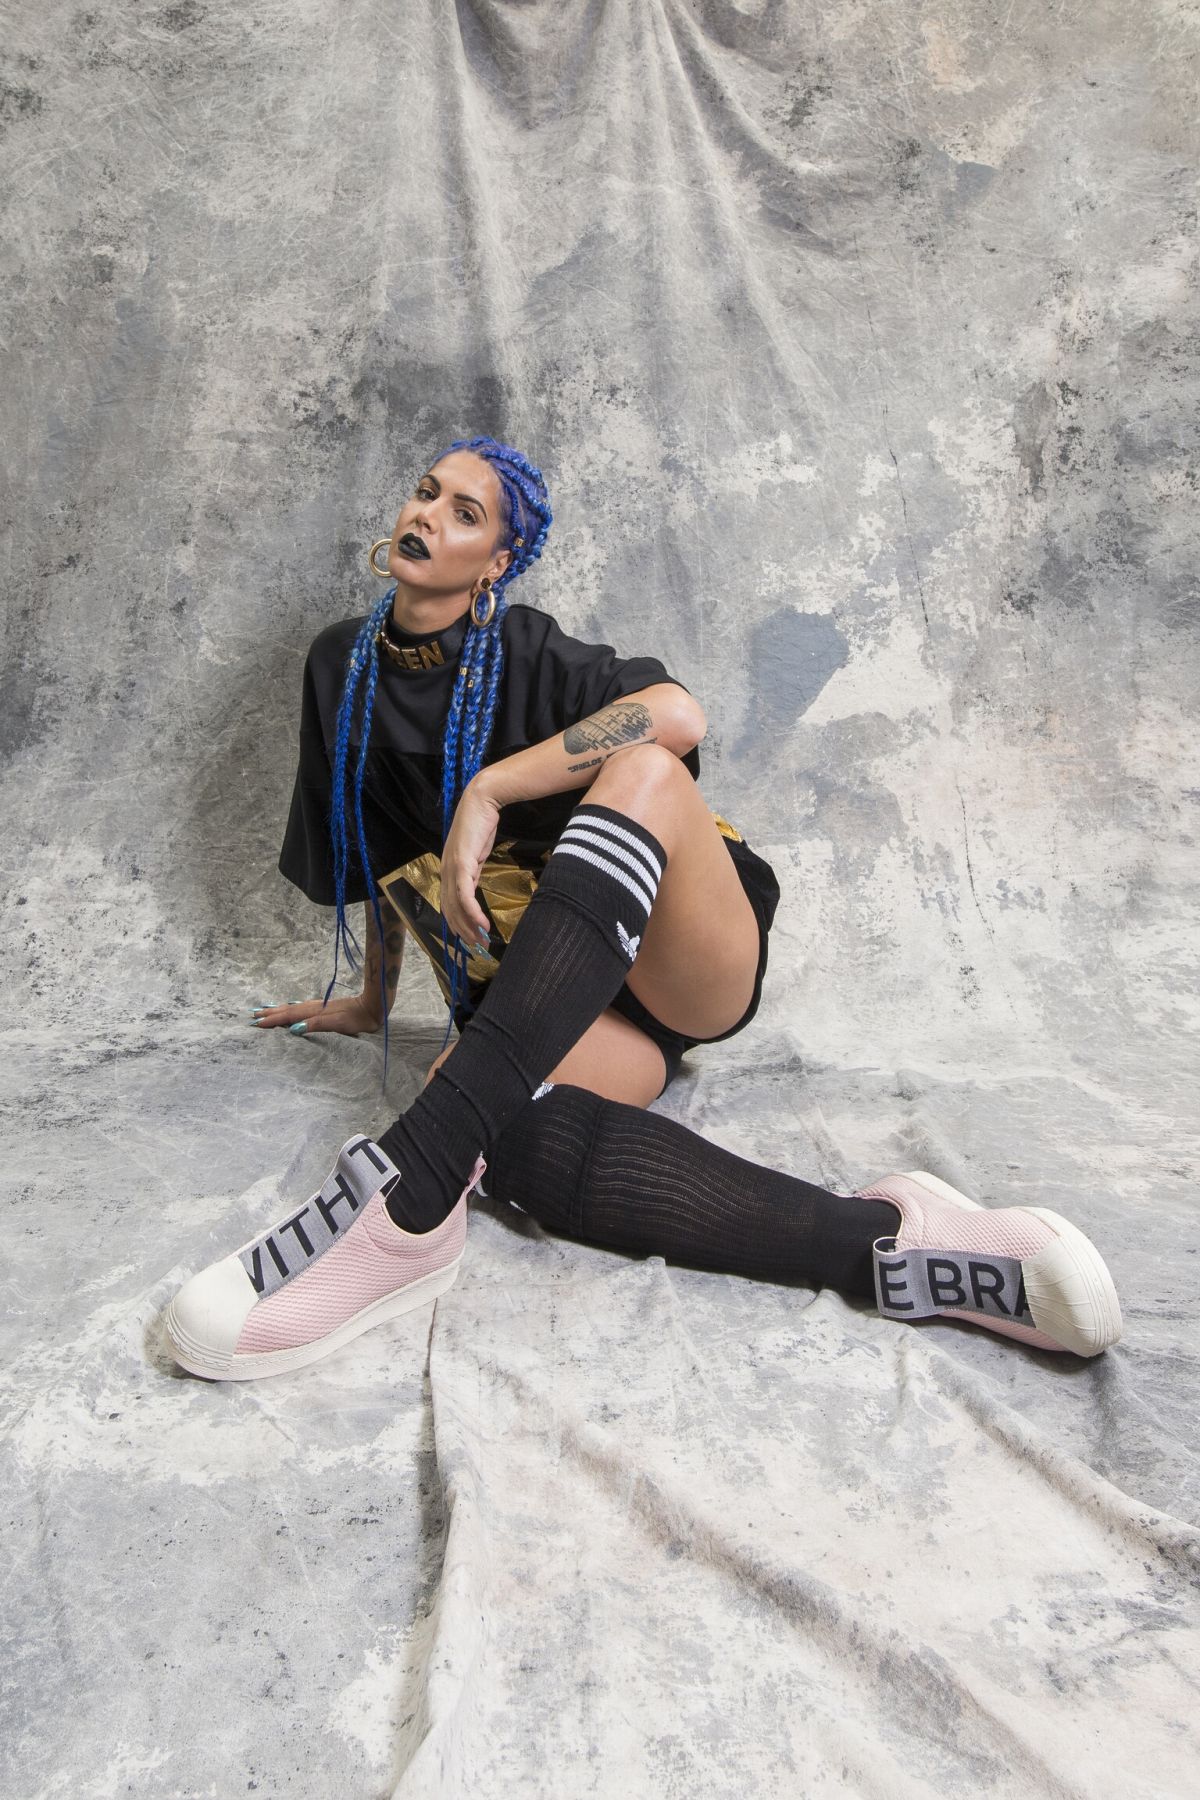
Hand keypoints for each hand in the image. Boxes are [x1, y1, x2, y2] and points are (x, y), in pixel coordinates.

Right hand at [250, 995, 382, 1036]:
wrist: (373, 1006)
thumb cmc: (357, 1019)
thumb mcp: (337, 1024)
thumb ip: (316, 1025)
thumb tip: (293, 1029)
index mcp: (313, 1012)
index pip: (288, 1016)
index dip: (272, 1020)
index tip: (255, 1023)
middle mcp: (313, 1007)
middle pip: (287, 1010)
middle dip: (270, 1013)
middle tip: (251, 1015)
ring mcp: (319, 1006)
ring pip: (292, 1008)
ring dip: (278, 1009)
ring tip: (264, 1009)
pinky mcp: (325, 1007)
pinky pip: (301, 1008)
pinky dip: (290, 1008)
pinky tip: (291, 1007)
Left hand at [439, 779, 500, 950]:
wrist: (482, 801)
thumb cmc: (481, 824)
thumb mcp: (477, 853)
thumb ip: (473, 870)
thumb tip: (474, 887)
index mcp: (448, 869)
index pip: (448, 903)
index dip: (457, 922)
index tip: (469, 937)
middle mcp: (446, 870)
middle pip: (450, 909)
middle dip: (462, 930)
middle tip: (476, 946)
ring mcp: (452, 867)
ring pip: (456, 906)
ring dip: (468, 926)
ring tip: (480, 941)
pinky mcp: (462, 863)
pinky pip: (465, 895)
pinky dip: (473, 912)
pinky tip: (482, 924)